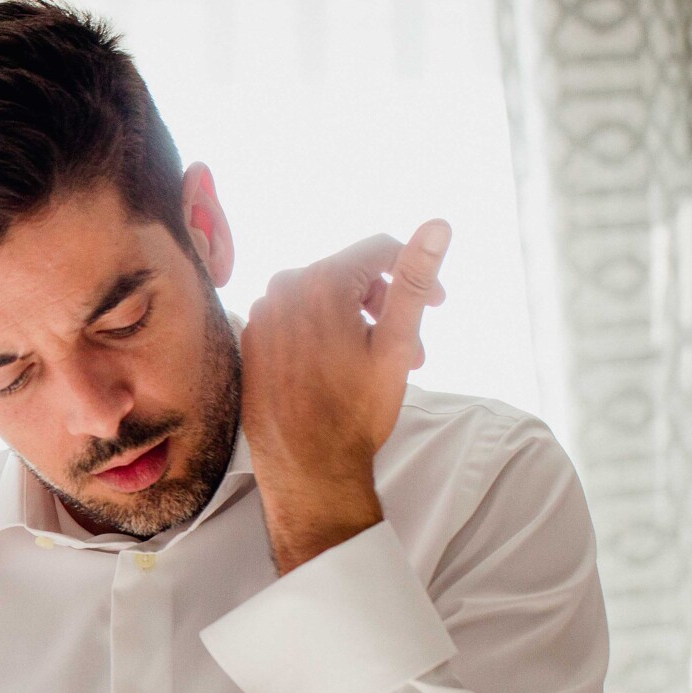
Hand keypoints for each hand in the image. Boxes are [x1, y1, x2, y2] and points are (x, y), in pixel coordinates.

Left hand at [238, 220, 451, 489]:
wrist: (305, 469)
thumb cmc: (355, 412)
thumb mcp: (396, 344)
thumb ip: (414, 279)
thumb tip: (438, 223)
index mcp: (320, 282)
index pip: (379, 250)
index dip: (415, 272)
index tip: (439, 304)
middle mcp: (282, 290)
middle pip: (351, 276)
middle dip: (387, 306)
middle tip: (414, 350)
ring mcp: (261, 316)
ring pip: (323, 299)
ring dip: (357, 322)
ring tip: (377, 364)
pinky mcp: (252, 342)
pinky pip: (296, 321)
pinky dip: (324, 335)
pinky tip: (340, 370)